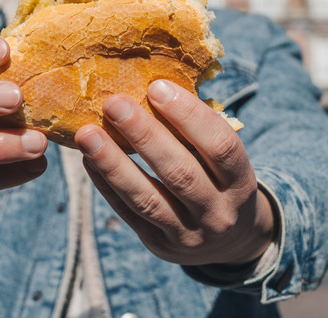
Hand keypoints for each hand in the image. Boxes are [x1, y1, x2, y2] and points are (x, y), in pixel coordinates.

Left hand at [75, 80, 273, 265]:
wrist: (230, 242)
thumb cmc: (220, 181)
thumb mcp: (225, 161)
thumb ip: (198, 131)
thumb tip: (151, 83)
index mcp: (241, 182)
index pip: (221, 145)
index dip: (189, 115)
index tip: (157, 86)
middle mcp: (218, 212)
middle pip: (179, 172)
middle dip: (143, 135)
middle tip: (113, 103)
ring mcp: (188, 234)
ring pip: (147, 198)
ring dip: (113, 163)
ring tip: (86, 134)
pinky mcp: (160, 244)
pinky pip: (129, 213)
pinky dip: (106, 184)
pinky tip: (88, 159)